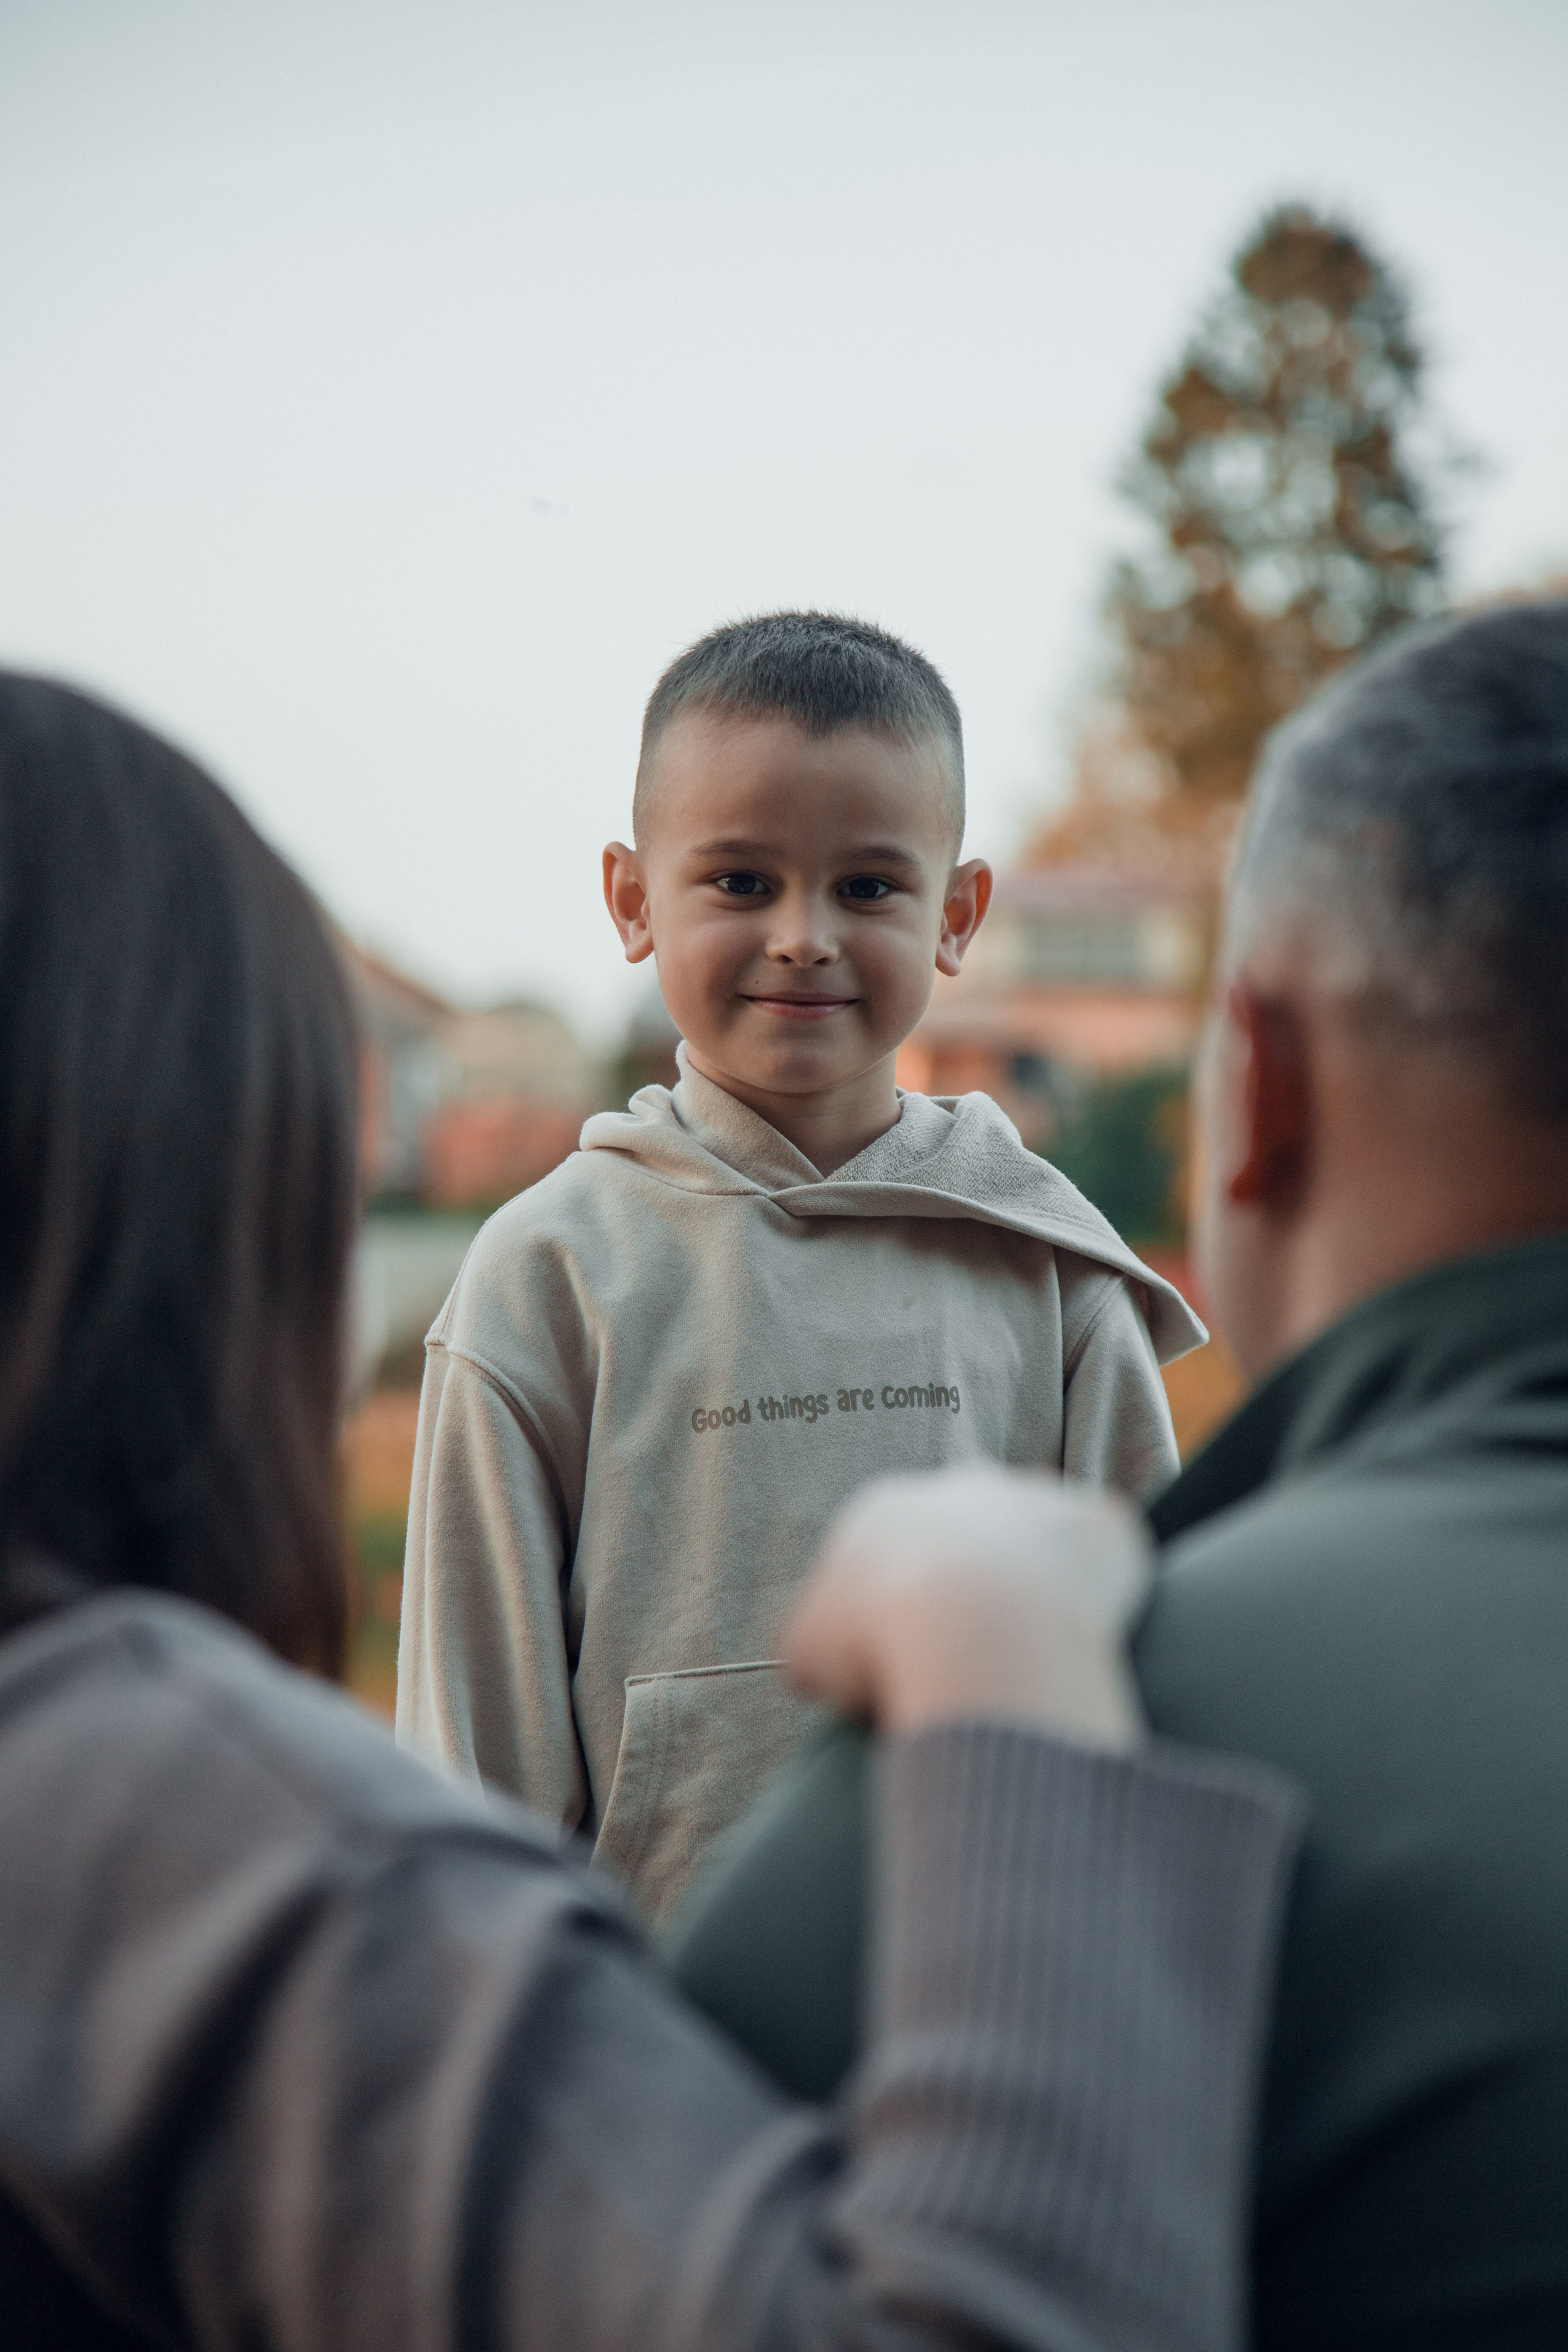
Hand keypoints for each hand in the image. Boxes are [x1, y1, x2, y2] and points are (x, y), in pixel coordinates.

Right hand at [784, 1465, 1152, 1747]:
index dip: (903, 1612)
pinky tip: (1088, 1639)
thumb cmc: (882, 1645)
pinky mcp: (1100, 1521)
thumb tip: (824, 1665)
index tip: (915, 1661)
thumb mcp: (808, 1657)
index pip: (894, 1556)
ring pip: (1040, 1541)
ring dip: (1040, 1587)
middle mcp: (962, 1485)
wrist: (976, 1629)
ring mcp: (1036, 1496)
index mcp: (885, 1508)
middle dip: (973, 1588)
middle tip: (978, 1657)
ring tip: (1036, 1655)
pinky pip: (1106, 1553)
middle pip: (969, 1537)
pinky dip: (1104, 1591)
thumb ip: (817, 1647)